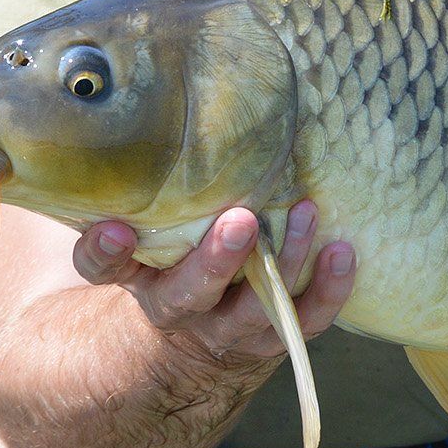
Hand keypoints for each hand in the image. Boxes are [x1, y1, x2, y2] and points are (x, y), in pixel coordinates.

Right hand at [71, 199, 353, 363]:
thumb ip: (156, 190)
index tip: (115, 227)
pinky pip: (305, 320)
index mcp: (141, 277)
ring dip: (285, 261)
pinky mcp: (275, 339)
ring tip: (306, 212)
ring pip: (254, 308)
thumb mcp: (157, 230)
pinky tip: (342, 252)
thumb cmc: (181, 256)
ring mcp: (228, 329)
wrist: (201, 339)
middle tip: (241, 221)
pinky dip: (328, 289)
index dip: (105, 251)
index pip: (106, 268)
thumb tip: (169, 108)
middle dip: (215, 260)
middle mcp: (179, 308)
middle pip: (189, 293)